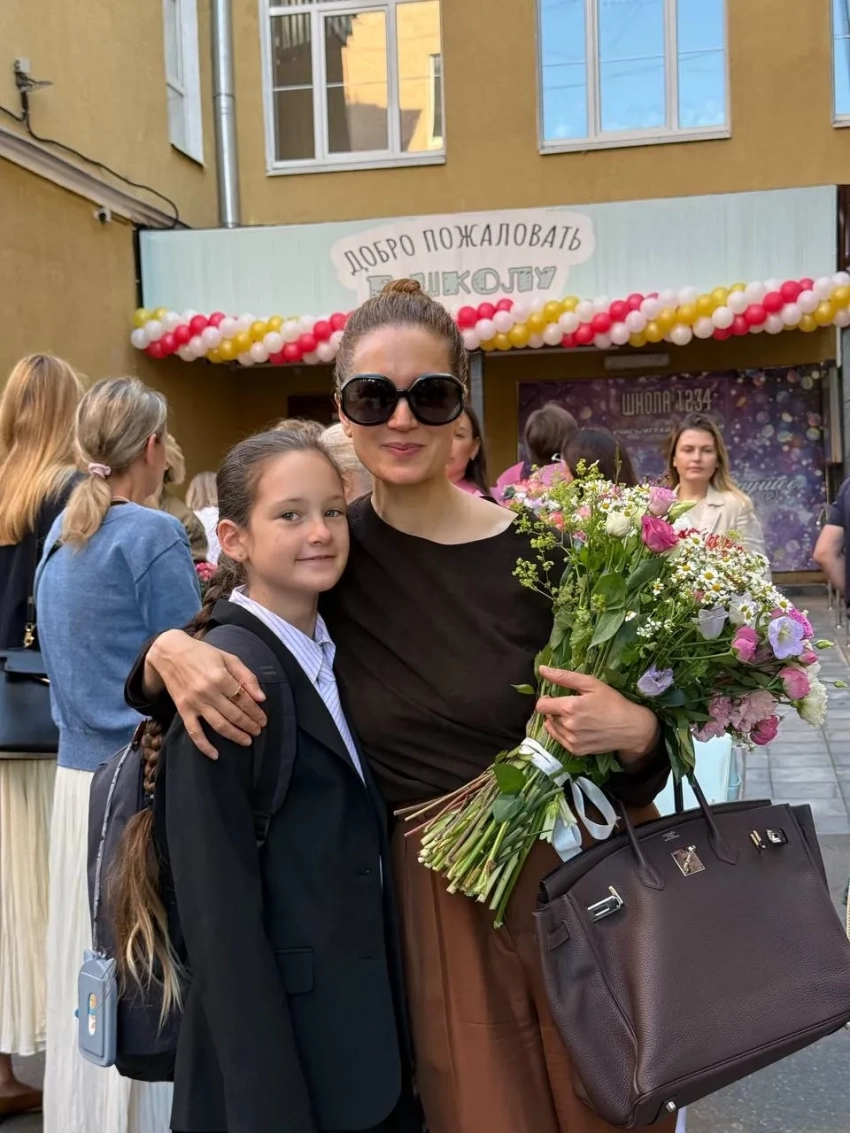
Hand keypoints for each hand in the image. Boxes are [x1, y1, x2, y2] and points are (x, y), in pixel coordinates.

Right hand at [148, 630, 266, 758]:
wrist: (170, 654)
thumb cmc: (203, 654)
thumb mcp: (228, 657)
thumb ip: (246, 676)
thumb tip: (261, 697)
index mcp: (220, 677)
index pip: (244, 700)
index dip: (256, 712)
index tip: (264, 720)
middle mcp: (208, 692)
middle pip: (234, 715)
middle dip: (249, 725)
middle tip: (258, 731)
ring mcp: (195, 703)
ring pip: (219, 725)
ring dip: (235, 735)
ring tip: (247, 741)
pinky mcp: (183, 710)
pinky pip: (194, 732)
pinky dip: (204, 746)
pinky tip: (215, 755)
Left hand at [536, 667, 659, 766]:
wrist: (631, 728)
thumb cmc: (613, 702)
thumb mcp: (591, 683)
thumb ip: (564, 677)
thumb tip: (542, 670)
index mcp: (570, 707)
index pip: (541, 706)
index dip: (545, 699)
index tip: (554, 697)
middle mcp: (568, 726)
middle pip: (547, 716)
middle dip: (554, 710)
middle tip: (570, 706)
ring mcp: (572, 740)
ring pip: (552, 728)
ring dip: (558, 721)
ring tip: (575, 716)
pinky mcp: (576, 750)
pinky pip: (560, 740)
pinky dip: (563, 732)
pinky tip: (577, 727)